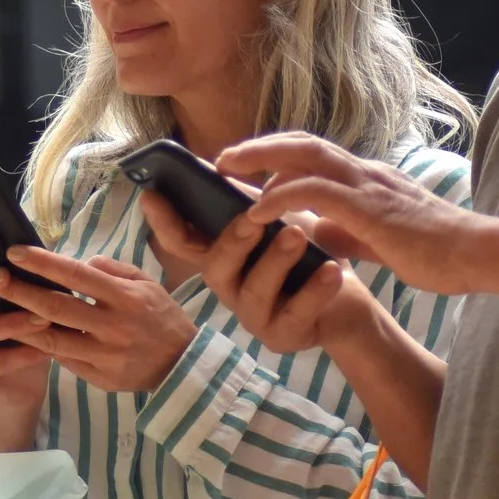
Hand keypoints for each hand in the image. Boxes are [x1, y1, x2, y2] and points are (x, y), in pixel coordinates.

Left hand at [0, 245, 200, 394]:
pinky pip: (63, 360)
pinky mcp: (99, 377)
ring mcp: (104, 355)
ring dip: (20, 324)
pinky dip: (41, 347)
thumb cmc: (163, 318)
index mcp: (125, 298)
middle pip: (56, 307)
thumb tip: (81, 262)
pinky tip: (20, 335)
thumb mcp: (147, 284)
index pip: (76, 275)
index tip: (16, 253)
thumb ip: (113, 271)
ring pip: (51, 339)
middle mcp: (112, 326)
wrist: (183, 366)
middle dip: (20, 291)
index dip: (44, 264)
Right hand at [139, 190, 376, 357]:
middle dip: (232, 242)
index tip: (152, 195)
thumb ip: (246, 201)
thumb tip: (217, 162)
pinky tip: (333, 270)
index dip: (164, 222)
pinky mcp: (284, 336)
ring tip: (299, 235)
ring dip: (276, 260)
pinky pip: (296, 314)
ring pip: (255, 290)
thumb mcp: (276, 221)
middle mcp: (230, 288)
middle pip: (214, 268)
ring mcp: (254, 316)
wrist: (346, 301)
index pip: (183, 242)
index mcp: (222, 259)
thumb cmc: (306, 256)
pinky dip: (314, 291)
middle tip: (253, 218)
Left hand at [217, 134, 483, 296]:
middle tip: (223, 158)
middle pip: (303, 143)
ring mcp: (368, 186)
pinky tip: (257, 211)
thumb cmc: (436, 251)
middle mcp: (365, 173)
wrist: (476, 255)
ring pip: (304, 156)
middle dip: (260, 147)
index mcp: (368, 180)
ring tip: (227, 173)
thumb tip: (317, 232)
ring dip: (260, 161)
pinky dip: (281, 195)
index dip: (279, 155)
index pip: (315, 154)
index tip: (247, 165)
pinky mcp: (370, 208)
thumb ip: (349, 232)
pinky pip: (314, 192)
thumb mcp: (381, 239)